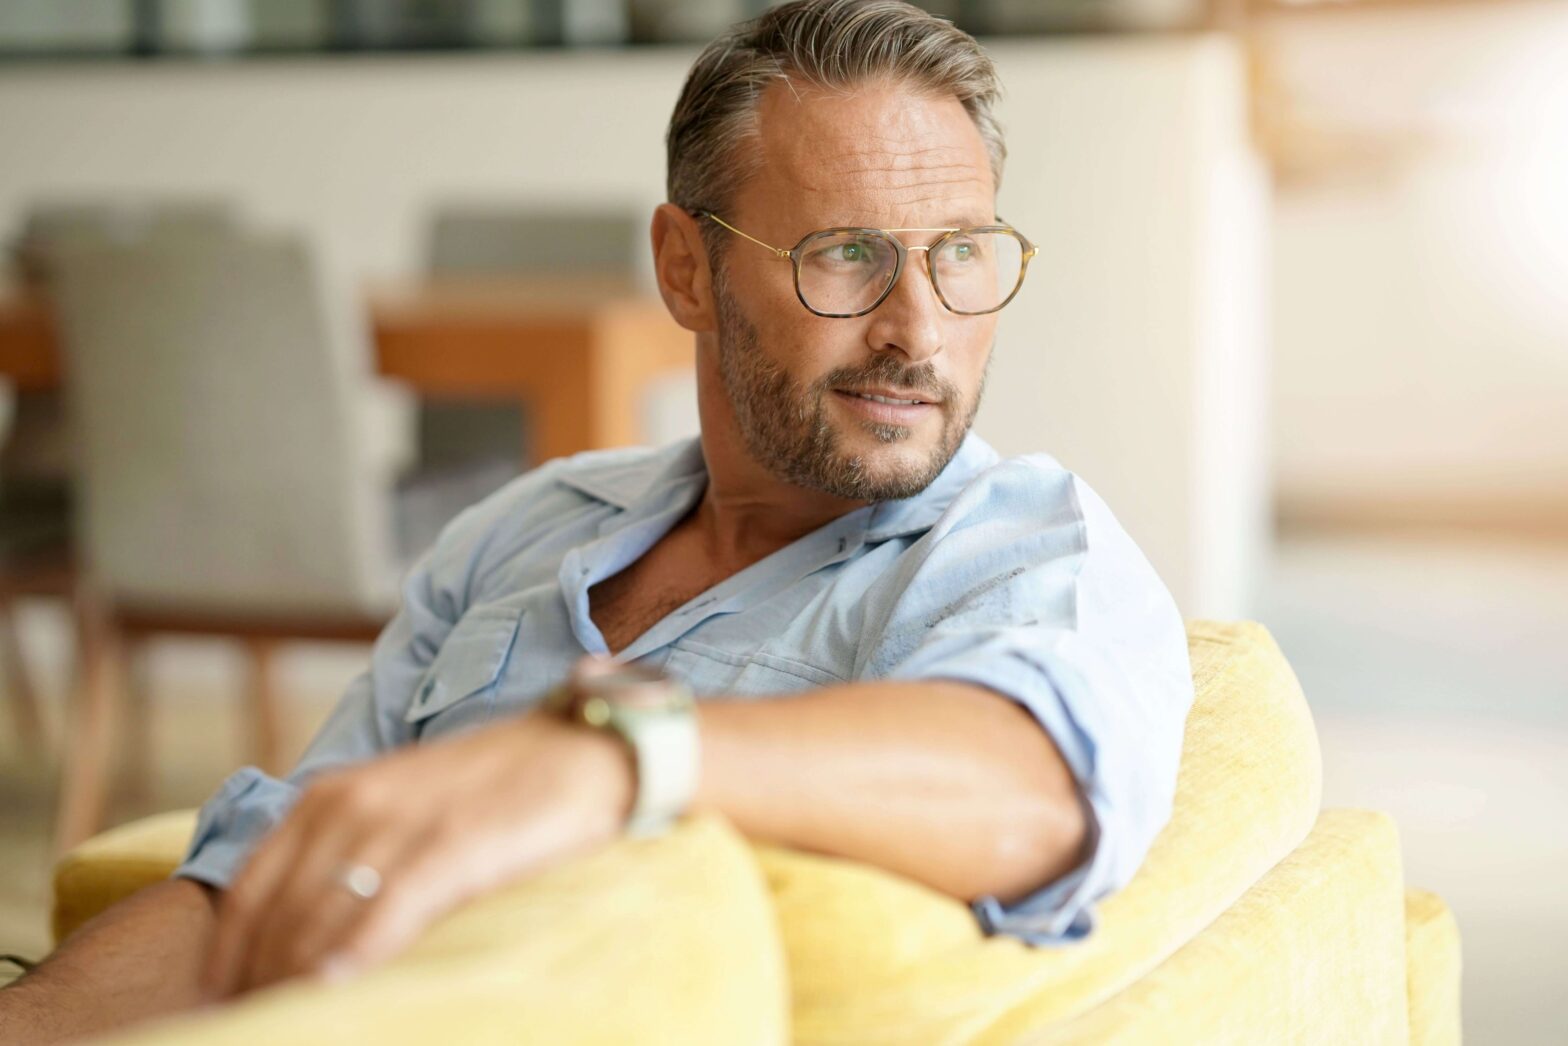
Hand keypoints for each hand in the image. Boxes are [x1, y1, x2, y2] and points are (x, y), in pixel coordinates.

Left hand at [200, 708, 633, 998]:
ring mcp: (400, 821)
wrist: (587, 751)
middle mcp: (350, 803)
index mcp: (329, 796)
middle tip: (255, 1029)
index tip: (225, 1011)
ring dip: (294, 985)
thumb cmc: (499, 791)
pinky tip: (339, 994)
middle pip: (274, 920)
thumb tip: (306, 942)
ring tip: (293, 1025)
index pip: (246, 897)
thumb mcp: (404, 807)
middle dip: (257, 986)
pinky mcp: (451, 842)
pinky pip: (382, 914)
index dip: (226, 965)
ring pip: (317, 923)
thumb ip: (350, 855)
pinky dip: (351, 961)